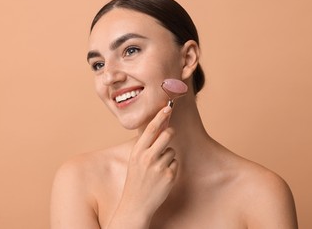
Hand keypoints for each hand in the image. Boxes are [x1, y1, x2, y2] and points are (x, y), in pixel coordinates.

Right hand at [110, 106, 177, 226]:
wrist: (136, 204)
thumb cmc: (136, 179)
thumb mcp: (135, 160)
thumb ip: (145, 145)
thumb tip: (158, 127)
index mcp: (137, 152)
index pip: (150, 129)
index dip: (160, 117)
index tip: (168, 107)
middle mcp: (147, 157)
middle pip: (167, 135)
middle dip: (169, 133)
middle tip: (167, 136)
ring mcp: (159, 167)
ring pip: (172, 150)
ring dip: (168, 156)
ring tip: (158, 168)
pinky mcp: (169, 176)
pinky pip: (175, 163)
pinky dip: (171, 168)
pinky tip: (162, 176)